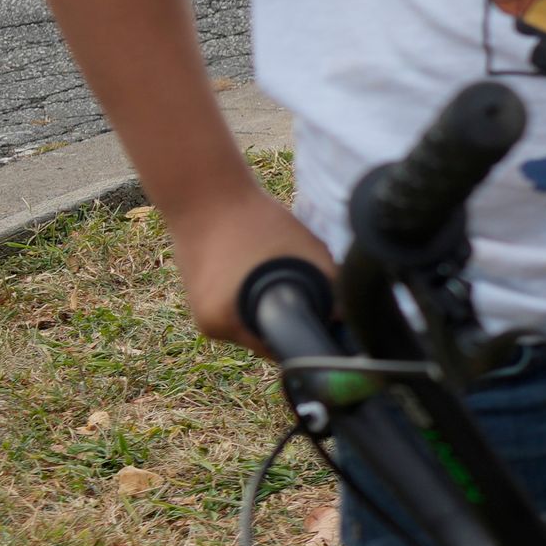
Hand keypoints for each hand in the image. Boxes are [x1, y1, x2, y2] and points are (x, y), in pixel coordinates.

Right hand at [173, 180, 338, 349]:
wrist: (204, 195)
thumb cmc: (257, 221)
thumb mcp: (307, 253)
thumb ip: (332, 288)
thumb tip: (346, 318)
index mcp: (228, 322)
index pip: (280, 349)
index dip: (307, 335)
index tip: (324, 318)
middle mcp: (211, 327)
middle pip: (266, 338)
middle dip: (290, 318)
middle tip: (304, 285)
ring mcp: (201, 314)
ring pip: (252, 323)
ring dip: (270, 306)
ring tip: (279, 271)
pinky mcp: (198, 298)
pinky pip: (238, 308)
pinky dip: (253, 295)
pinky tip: (259, 269)